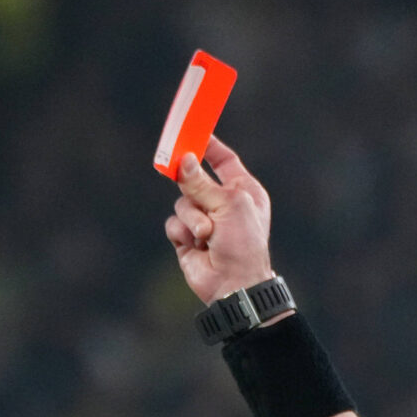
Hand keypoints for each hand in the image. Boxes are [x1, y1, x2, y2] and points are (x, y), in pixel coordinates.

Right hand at [166, 138, 276, 303]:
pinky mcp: (188, 237)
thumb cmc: (243, 243)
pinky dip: (183, 232)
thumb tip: (182, 160)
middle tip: (175, 167)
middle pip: (195, 177)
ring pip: (181, 201)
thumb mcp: (227, 205)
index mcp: (243, 191)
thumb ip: (201, 182)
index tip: (192, 132)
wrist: (234, 285)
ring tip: (207, 235)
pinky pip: (174, 222)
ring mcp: (204, 219)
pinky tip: (197, 246)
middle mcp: (223, 203)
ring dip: (193, 218)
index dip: (208, 146)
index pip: (224, 160)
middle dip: (190, 183)